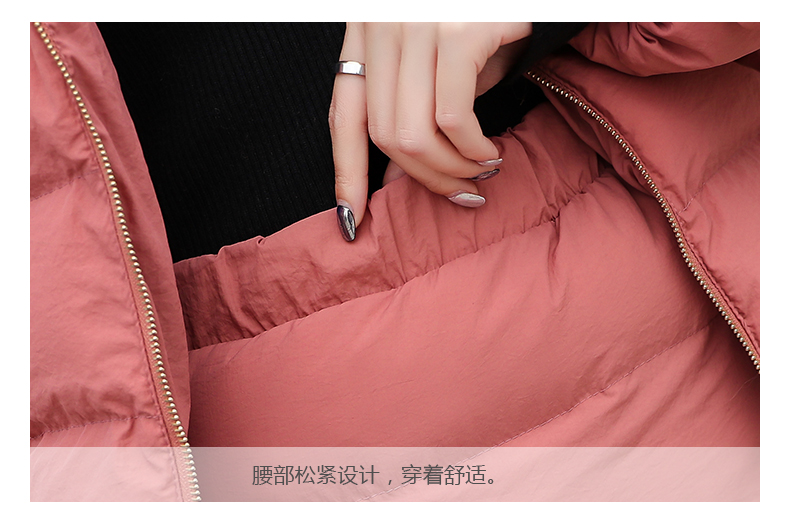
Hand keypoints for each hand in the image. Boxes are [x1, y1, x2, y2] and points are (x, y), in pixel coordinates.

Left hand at [329, 22, 532, 240]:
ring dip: (451, 169)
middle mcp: (383, 28)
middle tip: (458, 192)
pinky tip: (490, 150)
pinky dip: (472, 147)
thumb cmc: (480, 20)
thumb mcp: (435, 65)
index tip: (350, 220)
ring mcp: (417, 28)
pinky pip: (453, 117)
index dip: (346, 174)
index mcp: (366, 35)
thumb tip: (397, 176)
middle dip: (422, 178)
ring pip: (413, 134)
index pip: (344, 117)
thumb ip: (410, 113)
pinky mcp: (458, 33)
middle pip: (383, 134)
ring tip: (479, 171)